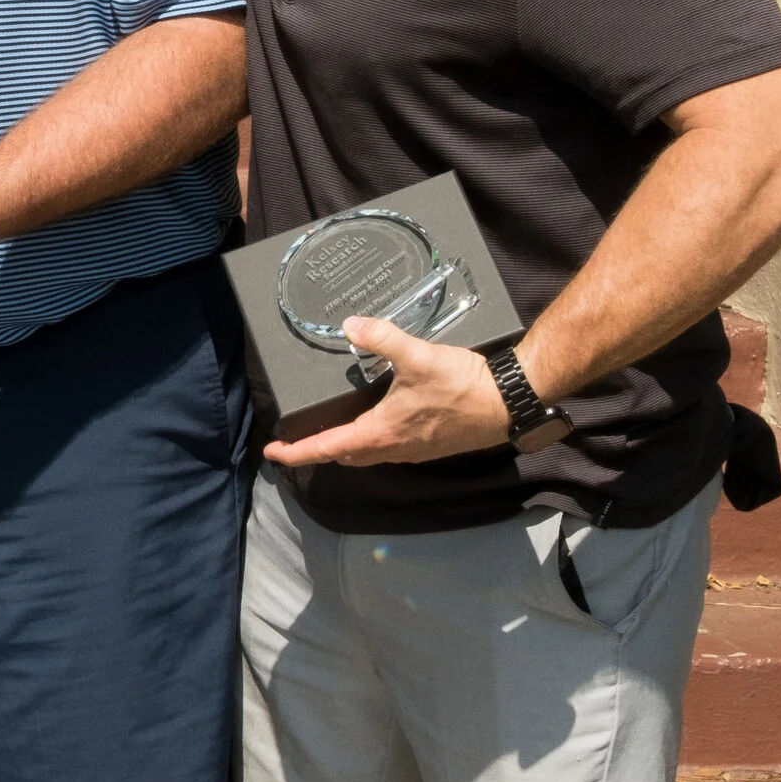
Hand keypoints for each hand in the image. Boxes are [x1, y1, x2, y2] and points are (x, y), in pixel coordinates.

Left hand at [260, 318, 511, 467]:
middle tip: (296, 439)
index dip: (296, 452)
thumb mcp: (417, 355)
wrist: (507, 404)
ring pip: (367, 455)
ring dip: (344, 447)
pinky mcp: (428, 447)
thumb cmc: (462, 385)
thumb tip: (351, 325)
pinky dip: (371, 442)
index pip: (326, 448)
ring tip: (328, 432)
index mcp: (380, 433)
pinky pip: (389, 450)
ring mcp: (412, 451)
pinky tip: (374, 424)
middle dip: (317, 450)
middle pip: (343, 456)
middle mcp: (392, 449)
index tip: (273, 452)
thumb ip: (381, 338)